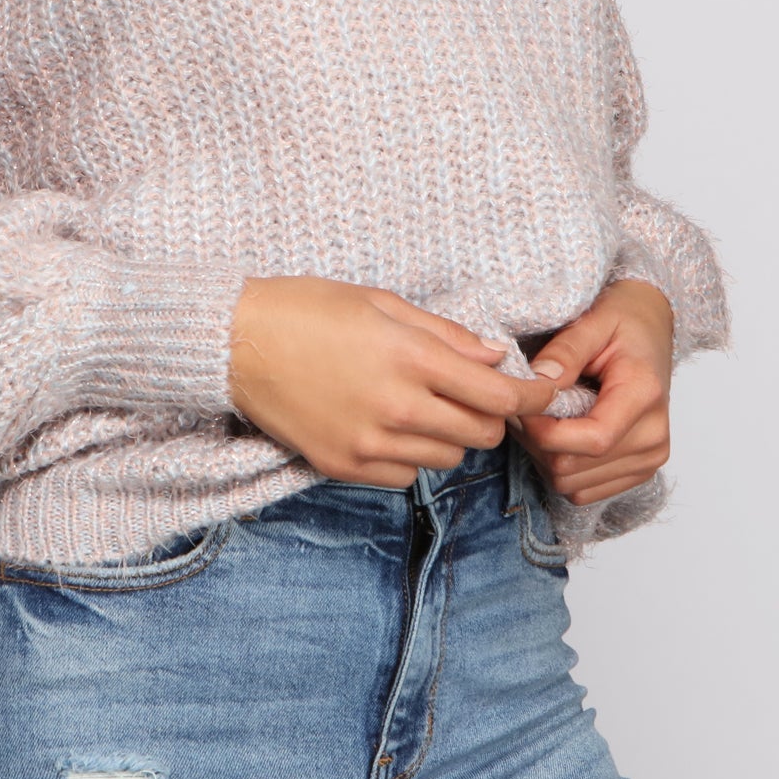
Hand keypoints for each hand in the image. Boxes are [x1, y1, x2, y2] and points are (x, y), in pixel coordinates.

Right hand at [227, 277, 580, 488]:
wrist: (236, 343)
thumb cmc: (307, 309)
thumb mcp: (382, 303)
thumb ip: (445, 334)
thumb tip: (495, 356)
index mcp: (410, 358)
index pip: (498, 395)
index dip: (532, 398)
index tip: (542, 393)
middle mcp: (396, 407)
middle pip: (480, 434)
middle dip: (490, 416)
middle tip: (475, 393)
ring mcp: (369, 443)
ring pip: (447, 458)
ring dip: (450, 435)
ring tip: (425, 405)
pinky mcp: (343, 466)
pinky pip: (406, 475)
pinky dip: (412, 454)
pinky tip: (391, 426)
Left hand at [511, 280, 674, 506]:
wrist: (651, 330)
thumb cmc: (624, 322)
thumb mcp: (593, 321)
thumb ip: (566, 351)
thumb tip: (538, 383)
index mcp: (645, 396)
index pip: (592, 439)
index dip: (545, 432)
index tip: (521, 408)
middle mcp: (654, 437)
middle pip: (574, 467)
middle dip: (536, 442)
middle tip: (524, 409)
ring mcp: (649, 460)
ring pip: (572, 485)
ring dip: (544, 457)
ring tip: (543, 419)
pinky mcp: (638, 472)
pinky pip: (583, 492)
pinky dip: (561, 469)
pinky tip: (560, 436)